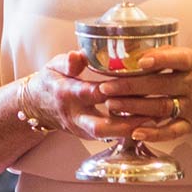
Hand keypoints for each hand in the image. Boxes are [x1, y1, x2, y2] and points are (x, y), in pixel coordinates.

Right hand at [21, 50, 145, 141]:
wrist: (36, 106)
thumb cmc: (50, 82)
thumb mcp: (53, 66)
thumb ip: (68, 62)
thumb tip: (80, 54)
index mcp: (66, 94)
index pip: (90, 93)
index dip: (111, 90)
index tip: (132, 84)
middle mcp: (74, 116)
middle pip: (101, 126)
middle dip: (126, 123)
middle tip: (151, 115)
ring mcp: (81, 129)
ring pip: (108, 135)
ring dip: (131, 129)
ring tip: (155, 120)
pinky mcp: (89, 136)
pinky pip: (110, 136)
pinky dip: (128, 130)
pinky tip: (147, 124)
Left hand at [91, 46, 191, 142]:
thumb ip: (169, 56)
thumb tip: (135, 51)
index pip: (178, 59)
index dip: (159, 59)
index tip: (140, 60)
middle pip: (160, 85)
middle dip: (130, 86)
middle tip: (105, 87)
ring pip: (161, 107)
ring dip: (134, 107)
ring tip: (111, 104)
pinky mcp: (191, 125)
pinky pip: (172, 131)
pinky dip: (154, 133)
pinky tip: (135, 132)